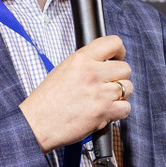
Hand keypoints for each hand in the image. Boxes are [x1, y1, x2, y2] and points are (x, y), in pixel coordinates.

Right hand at [18, 34, 131, 151]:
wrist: (37, 123)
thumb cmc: (46, 100)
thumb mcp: (63, 70)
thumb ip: (85, 63)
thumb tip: (104, 63)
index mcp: (81, 59)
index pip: (113, 43)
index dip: (120, 51)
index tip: (118, 57)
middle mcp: (92, 73)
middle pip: (125, 68)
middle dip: (119, 76)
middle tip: (108, 84)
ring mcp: (99, 93)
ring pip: (128, 88)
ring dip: (120, 95)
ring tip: (105, 99)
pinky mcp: (103, 112)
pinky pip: (126, 107)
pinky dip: (119, 111)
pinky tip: (106, 111)